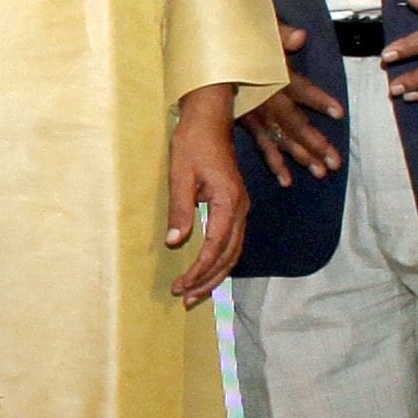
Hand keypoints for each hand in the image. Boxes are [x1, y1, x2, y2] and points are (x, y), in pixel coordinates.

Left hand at [164, 84, 249, 303]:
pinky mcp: (236, 206)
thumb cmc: (193, 143)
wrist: (210, 119)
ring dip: (216, 274)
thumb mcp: (180, 174)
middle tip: (186, 299)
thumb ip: (180, 209)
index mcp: (229, 201)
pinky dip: (221, 260)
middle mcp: (241, 208)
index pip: (216, 246)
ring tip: (195, 293)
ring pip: (234, 251)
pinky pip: (233, 241)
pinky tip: (207, 272)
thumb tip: (175, 242)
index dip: (198, 270)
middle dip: (208, 280)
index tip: (180, 285)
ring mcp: (242, 208)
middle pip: (230, 256)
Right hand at [240, 23, 343, 185]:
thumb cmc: (240, 38)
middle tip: (334, 162)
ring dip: (300, 156)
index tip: (338, 112)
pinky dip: (274, 162)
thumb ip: (281, 34)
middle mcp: (265, 98)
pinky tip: (286, 179)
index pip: (299, 88)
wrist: (210, 50)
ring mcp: (256, 112)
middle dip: (314, 143)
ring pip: (281, 138)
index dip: (318, 100)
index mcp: (272, 75)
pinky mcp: (248, 121)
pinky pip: (262, 144)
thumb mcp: (261, 30)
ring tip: (320, 172)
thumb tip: (300, 36)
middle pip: (293, 122)